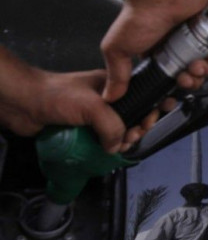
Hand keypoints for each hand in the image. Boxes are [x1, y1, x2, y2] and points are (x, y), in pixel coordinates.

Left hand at [0, 61, 156, 153]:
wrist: (24, 104)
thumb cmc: (58, 95)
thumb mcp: (94, 106)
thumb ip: (112, 126)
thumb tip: (116, 147)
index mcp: (113, 86)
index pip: (141, 96)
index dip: (150, 108)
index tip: (151, 121)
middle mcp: (107, 100)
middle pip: (132, 117)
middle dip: (137, 128)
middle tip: (133, 137)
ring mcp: (94, 116)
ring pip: (117, 131)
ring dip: (122, 141)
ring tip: (120, 147)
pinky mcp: (83, 129)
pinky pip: (101, 140)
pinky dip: (106, 148)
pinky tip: (108, 153)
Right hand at [101, 0, 207, 102]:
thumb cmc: (139, 15)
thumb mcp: (118, 49)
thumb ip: (116, 74)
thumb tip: (110, 96)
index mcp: (158, 55)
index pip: (171, 80)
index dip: (174, 89)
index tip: (173, 92)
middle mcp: (178, 48)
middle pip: (191, 76)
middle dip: (190, 82)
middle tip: (185, 78)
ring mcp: (195, 39)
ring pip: (207, 65)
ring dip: (204, 71)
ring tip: (196, 66)